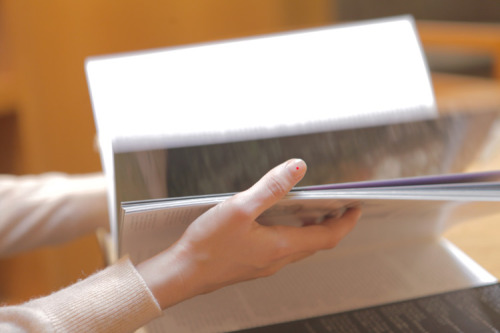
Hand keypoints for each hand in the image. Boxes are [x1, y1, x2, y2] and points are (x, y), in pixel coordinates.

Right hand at [137, 159, 360, 308]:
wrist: (183, 273)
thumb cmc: (208, 246)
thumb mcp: (240, 209)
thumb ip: (271, 187)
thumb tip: (297, 168)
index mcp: (281, 246)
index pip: (327, 236)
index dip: (345, 222)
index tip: (356, 209)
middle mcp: (277, 259)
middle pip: (315, 242)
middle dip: (332, 224)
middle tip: (340, 209)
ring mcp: (264, 264)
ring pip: (298, 246)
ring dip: (311, 229)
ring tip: (313, 212)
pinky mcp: (251, 263)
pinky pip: (281, 249)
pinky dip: (291, 234)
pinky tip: (278, 224)